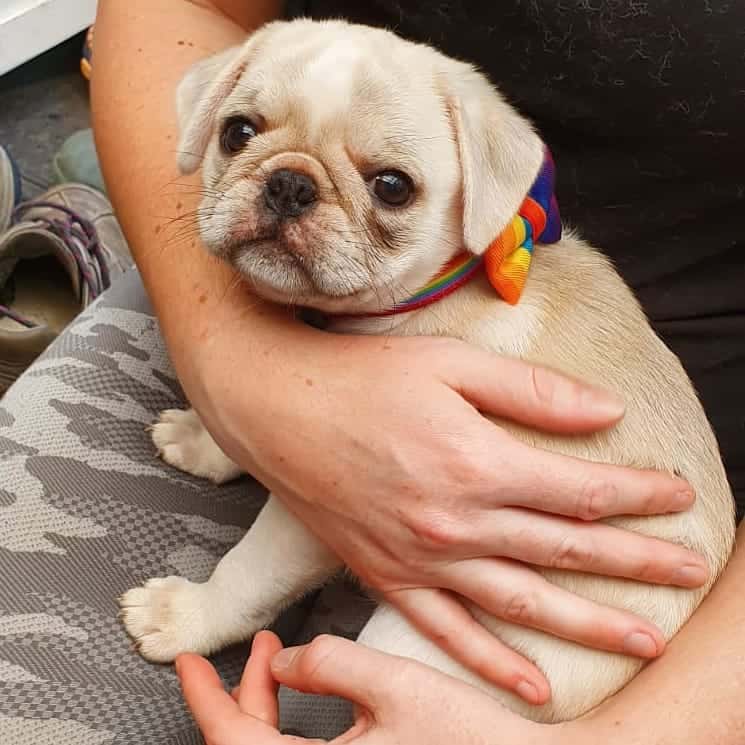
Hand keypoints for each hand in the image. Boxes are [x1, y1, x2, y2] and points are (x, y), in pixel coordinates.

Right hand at [177, 297, 706, 703]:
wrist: (277, 408)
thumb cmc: (361, 377)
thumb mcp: (451, 364)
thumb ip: (532, 393)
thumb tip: (606, 411)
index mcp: (475, 463)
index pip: (580, 489)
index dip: (638, 495)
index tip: (679, 496)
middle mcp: (454, 521)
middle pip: (564, 550)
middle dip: (635, 564)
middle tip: (688, 574)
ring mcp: (419, 557)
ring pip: (522, 603)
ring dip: (588, 624)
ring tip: (643, 639)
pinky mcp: (385, 575)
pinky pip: (448, 633)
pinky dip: (494, 663)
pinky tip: (534, 687)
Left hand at [177, 631, 590, 744]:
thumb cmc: (472, 742)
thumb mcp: (395, 688)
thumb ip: (330, 665)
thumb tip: (283, 659)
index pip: (233, 742)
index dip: (204, 696)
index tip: (187, 661)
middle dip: (244, 693)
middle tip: (254, 647)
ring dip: (269, 706)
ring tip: (279, 658)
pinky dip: (297, 723)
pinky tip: (311, 693)